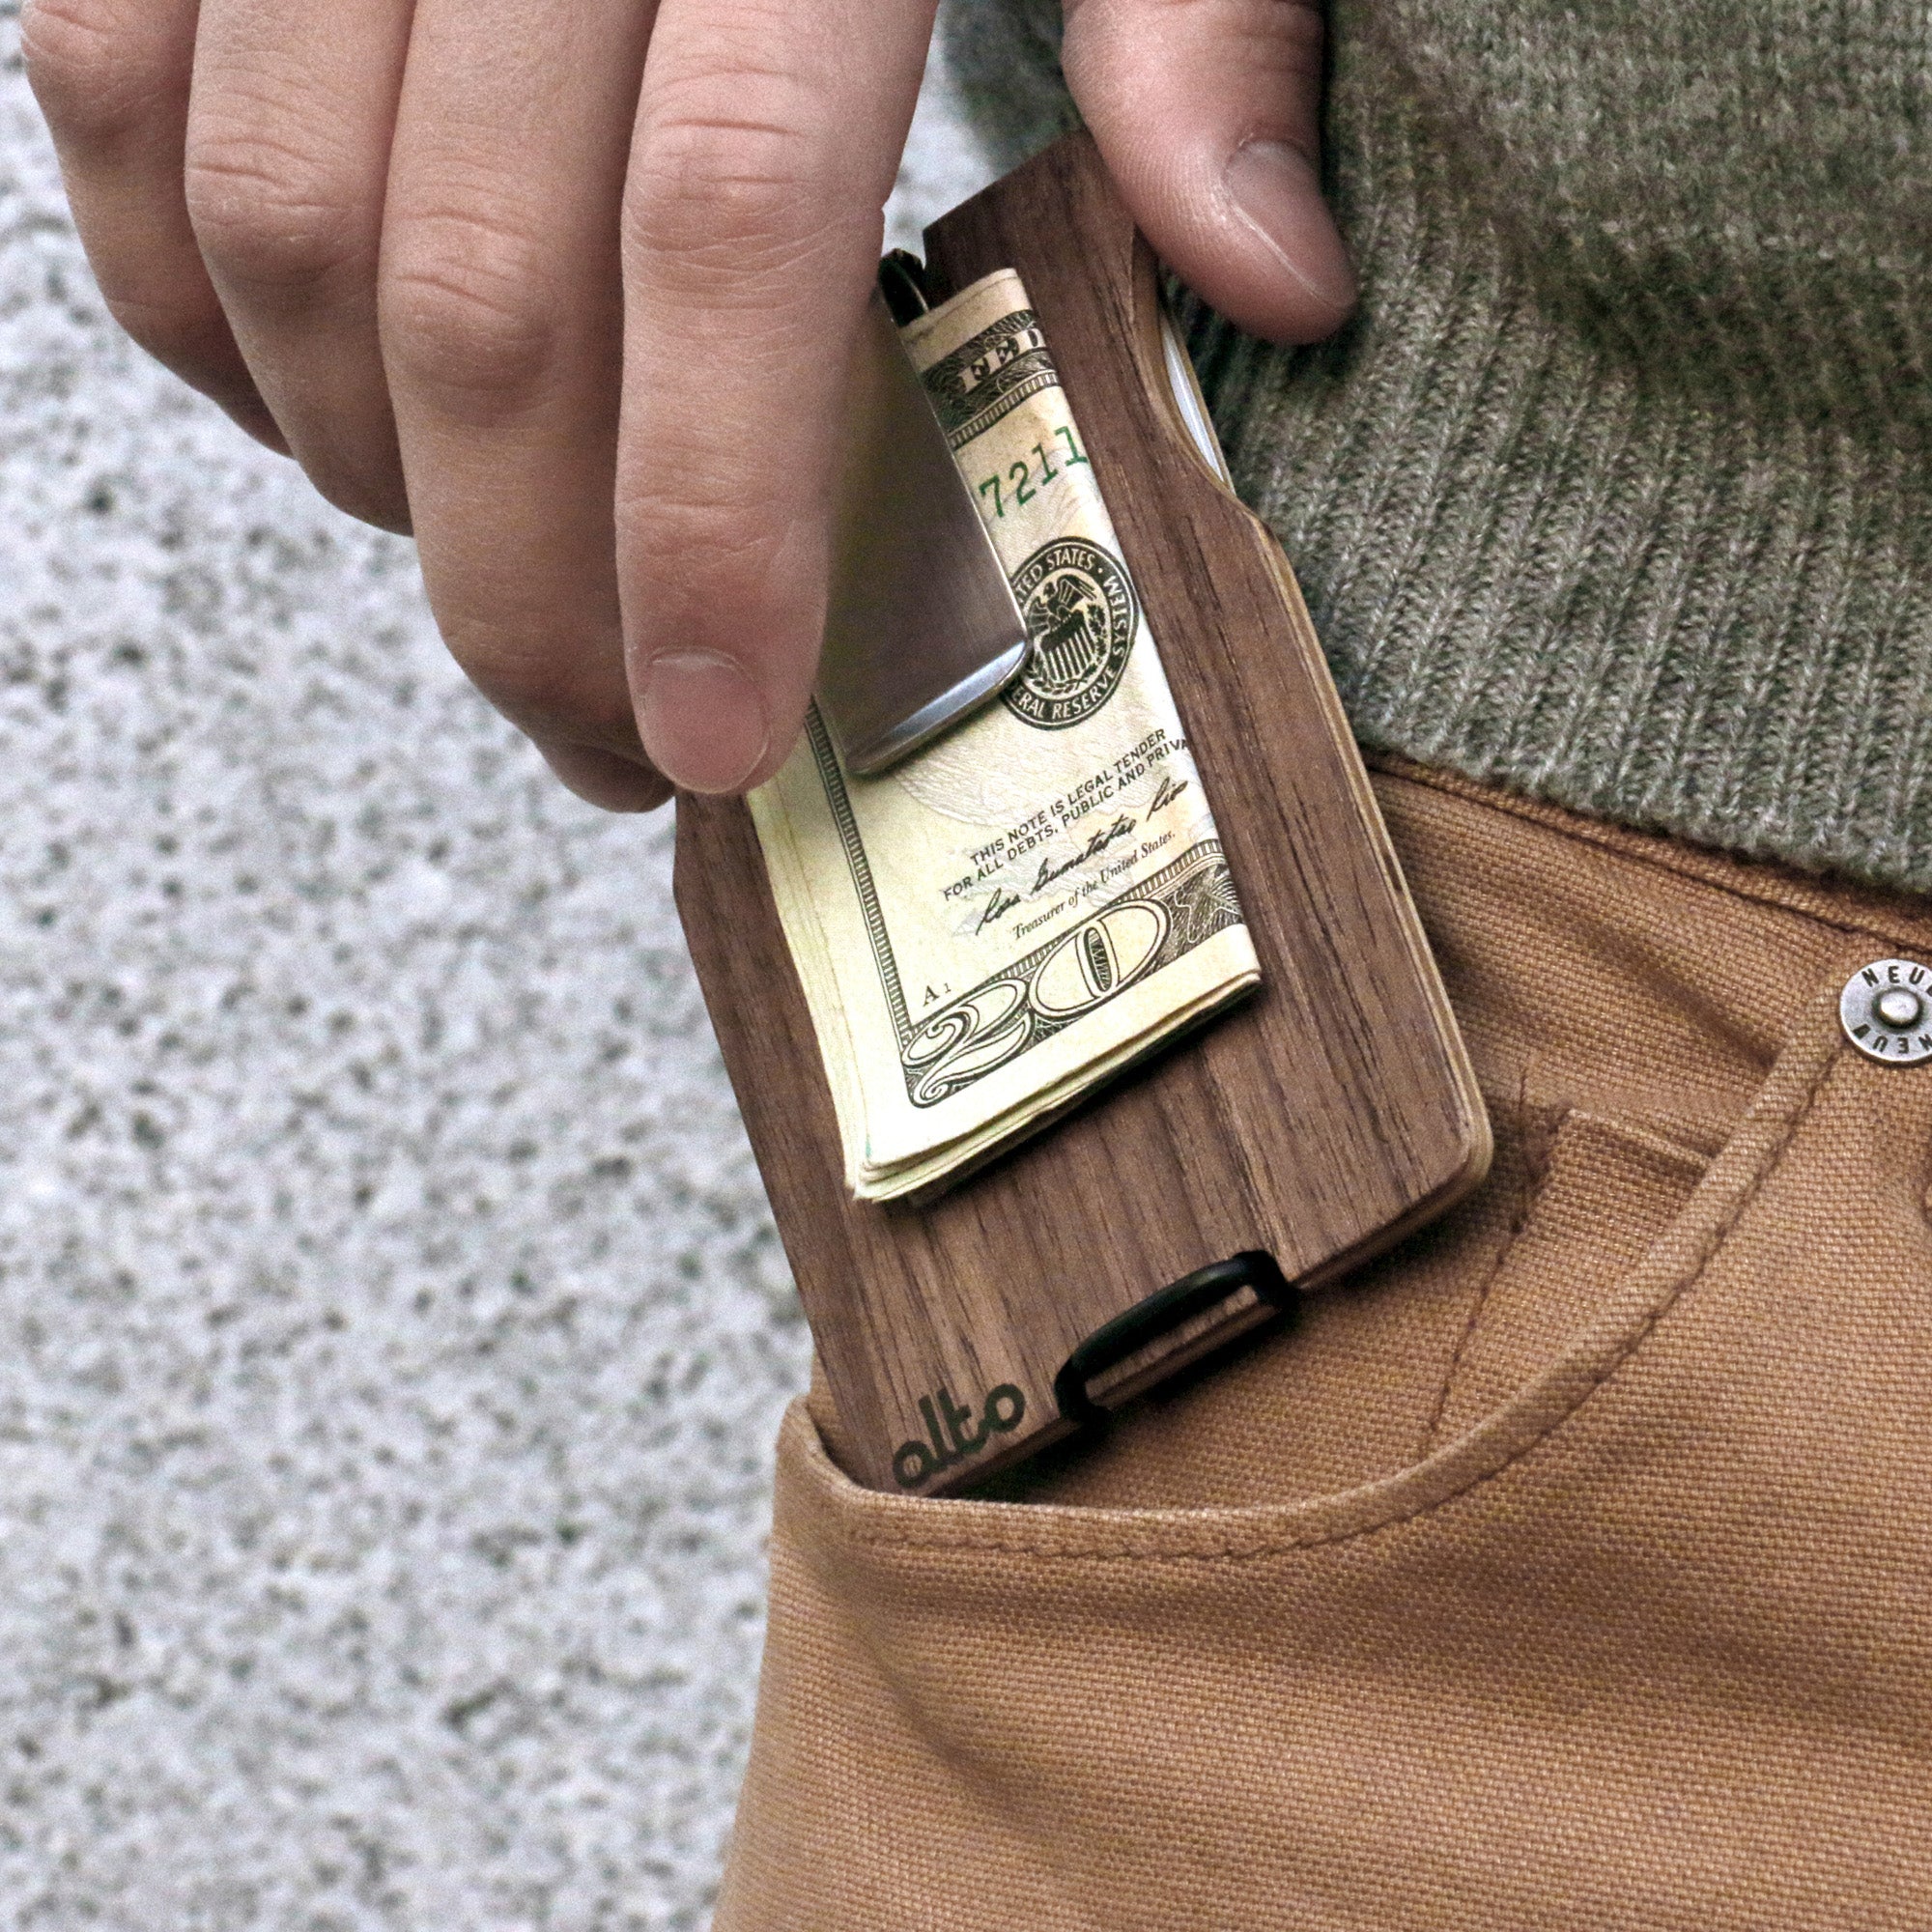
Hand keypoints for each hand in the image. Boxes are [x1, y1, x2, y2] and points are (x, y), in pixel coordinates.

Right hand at [23, 0, 1350, 813]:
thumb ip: (1198, 13)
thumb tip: (1270, 282)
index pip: (726, 223)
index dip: (707, 520)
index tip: (719, 734)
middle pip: (474, 288)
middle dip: (531, 589)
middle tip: (614, 742)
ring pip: (274, 222)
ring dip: (373, 480)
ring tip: (506, 599)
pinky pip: (107, 93)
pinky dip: (197, 304)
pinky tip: (334, 417)